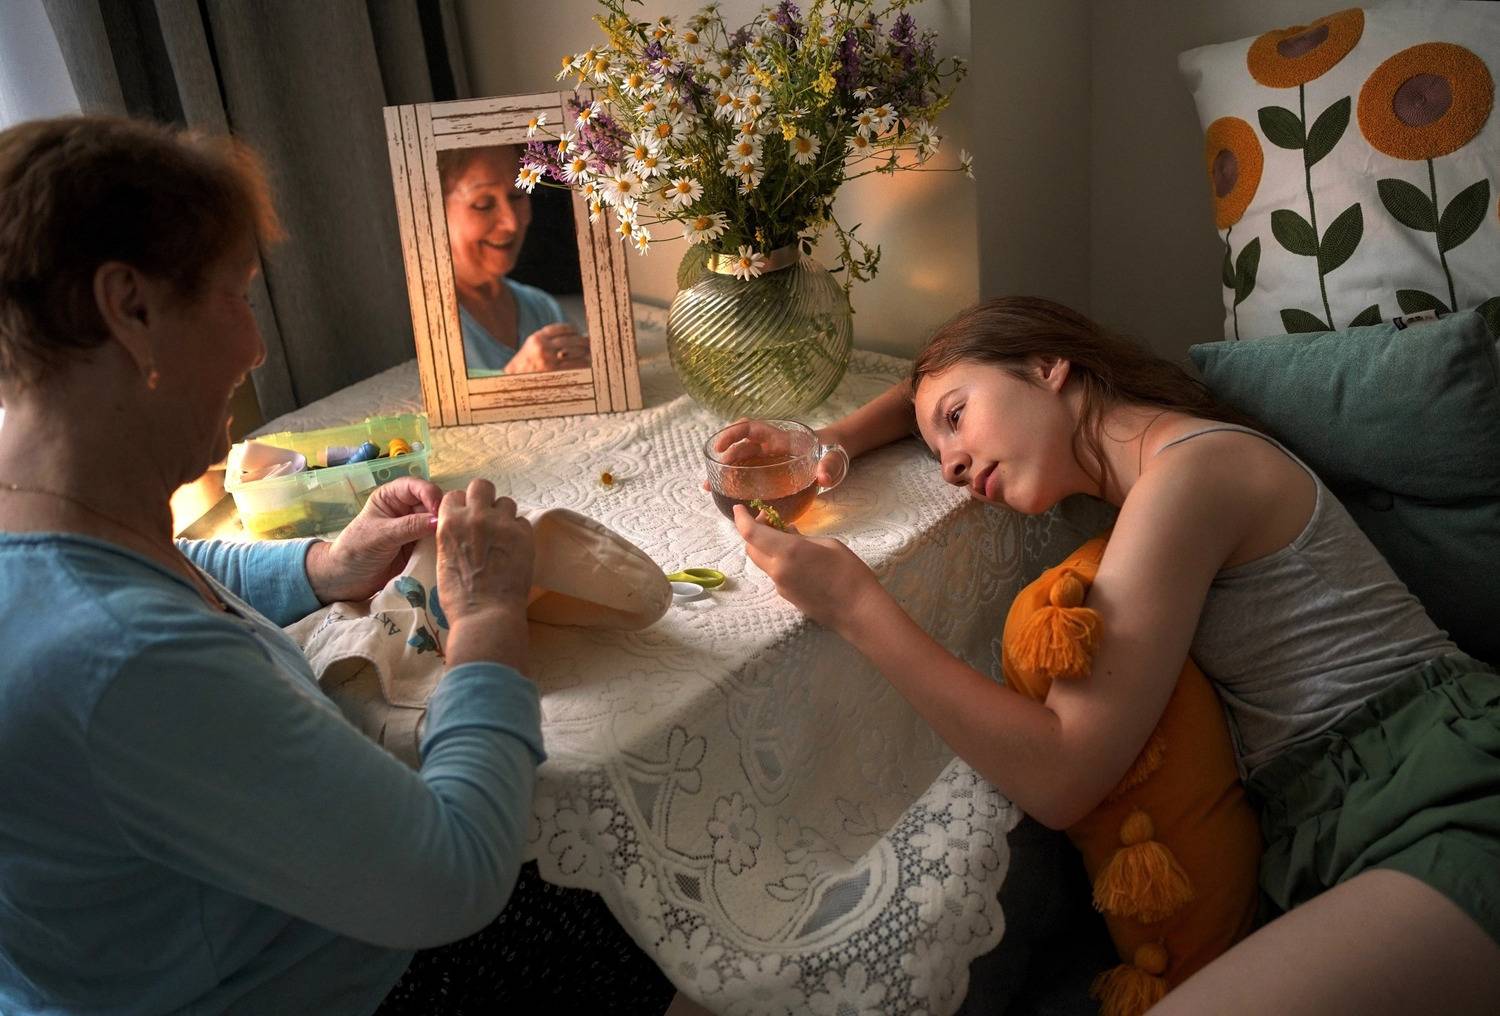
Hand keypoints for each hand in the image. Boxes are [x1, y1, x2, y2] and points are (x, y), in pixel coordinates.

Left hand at [307, 476, 442, 603]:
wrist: (346, 581)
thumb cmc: (355, 550)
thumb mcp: (381, 535)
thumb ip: (409, 526)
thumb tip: (439, 521)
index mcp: (392, 497)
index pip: (416, 487)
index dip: (430, 494)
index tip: (437, 511)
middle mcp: (407, 510)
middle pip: (433, 504)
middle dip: (442, 514)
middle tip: (451, 528)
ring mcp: (416, 530)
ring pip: (438, 524)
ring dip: (445, 532)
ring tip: (453, 541)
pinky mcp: (421, 549)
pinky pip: (437, 543)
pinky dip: (443, 546)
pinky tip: (449, 552)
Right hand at [436, 479, 535, 668]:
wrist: (486, 614)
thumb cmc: (459, 597)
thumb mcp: (443, 560)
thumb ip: (452, 537)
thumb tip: (462, 531)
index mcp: (449, 522)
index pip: (455, 495)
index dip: (462, 507)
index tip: (466, 519)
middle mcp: (475, 516)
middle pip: (482, 486)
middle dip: (484, 499)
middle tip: (488, 518)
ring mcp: (502, 523)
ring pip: (506, 502)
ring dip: (504, 515)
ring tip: (503, 536)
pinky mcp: (524, 534)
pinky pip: (523, 522)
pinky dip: (519, 532)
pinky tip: (515, 549)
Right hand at [505, 323, 591, 373]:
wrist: (512, 385)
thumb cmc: (523, 368)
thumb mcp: (530, 348)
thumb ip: (547, 341)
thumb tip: (572, 338)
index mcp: (537, 338)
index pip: (563, 328)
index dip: (574, 330)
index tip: (579, 333)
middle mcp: (543, 347)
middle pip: (572, 339)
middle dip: (584, 341)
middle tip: (591, 343)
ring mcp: (549, 361)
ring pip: (576, 352)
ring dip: (586, 353)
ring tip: (590, 354)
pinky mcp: (555, 373)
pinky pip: (576, 366)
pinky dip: (584, 365)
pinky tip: (587, 365)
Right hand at [701, 418, 845, 490]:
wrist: (834, 453)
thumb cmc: (832, 452)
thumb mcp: (834, 459)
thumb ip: (830, 466)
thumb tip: (823, 477)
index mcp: (780, 438)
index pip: (750, 428)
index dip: (732, 434)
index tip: (719, 447)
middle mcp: (769, 445)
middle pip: (740, 446)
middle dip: (723, 459)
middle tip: (712, 479)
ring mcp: (767, 457)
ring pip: (740, 460)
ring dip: (724, 471)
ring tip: (709, 488)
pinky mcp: (768, 469)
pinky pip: (747, 472)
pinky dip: (735, 481)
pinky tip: (726, 494)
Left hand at [733, 504, 883, 633]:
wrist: (858, 611)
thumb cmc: (850, 573)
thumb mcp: (828, 544)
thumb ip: (801, 538)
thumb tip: (787, 532)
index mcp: (788, 552)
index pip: (751, 533)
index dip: (741, 519)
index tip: (739, 508)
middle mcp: (778, 570)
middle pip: (751, 548)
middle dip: (754, 532)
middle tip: (770, 521)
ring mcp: (781, 586)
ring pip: (762, 562)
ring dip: (766, 547)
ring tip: (787, 537)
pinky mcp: (787, 597)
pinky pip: (775, 573)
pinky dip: (777, 561)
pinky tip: (796, 557)